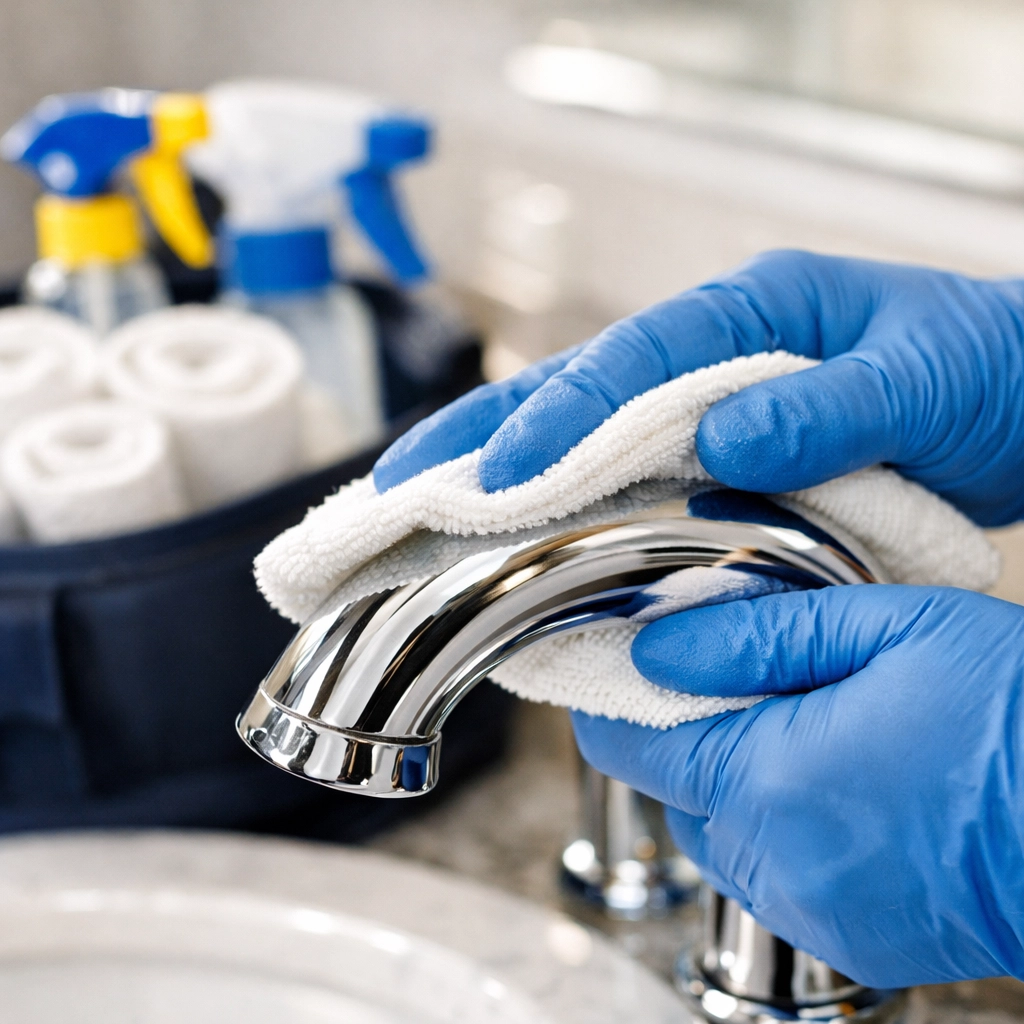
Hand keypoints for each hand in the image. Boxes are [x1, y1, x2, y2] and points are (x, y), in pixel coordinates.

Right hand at [374, 250, 1023, 525]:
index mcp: (753, 312)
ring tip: (420, 509)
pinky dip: (564, 511)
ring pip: (583, 436)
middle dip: (483, 437)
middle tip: (398, 484)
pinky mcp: (715, 459)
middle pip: (576, 389)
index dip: (558, 422)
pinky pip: (625, 483)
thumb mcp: (926, 376)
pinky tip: (516, 543)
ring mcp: (706, 408)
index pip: (633, 363)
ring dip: (500, 472)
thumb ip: (831, 407)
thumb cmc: (985, 368)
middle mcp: (712, 357)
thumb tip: (726, 445)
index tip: (497, 481)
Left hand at [572, 585, 1023, 986]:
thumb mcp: (887, 630)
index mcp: (769, 781)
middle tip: (754, 683)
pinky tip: (846, 789)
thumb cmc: (1018, 715)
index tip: (623, 664)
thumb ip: (754, 638)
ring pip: (719, 835)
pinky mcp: (852, 939)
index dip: (613, 699)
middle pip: (673, 791)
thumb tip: (656, 649)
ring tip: (813, 733)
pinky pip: (772, 876)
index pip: (629, 745)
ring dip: (736, 782)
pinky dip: (781, 830)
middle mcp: (776, 861)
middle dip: (691, 734)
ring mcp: (814, 911)